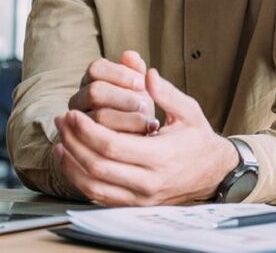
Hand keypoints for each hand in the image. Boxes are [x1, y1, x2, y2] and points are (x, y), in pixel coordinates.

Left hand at [53, 68, 238, 205]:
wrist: (214, 173)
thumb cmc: (198, 139)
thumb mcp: (188, 111)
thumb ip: (165, 92)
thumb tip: (144, 71)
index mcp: (162, 157)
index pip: (112, 146)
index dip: (87, 130)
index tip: (73, 113)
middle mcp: (149, 182)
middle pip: (97, 166)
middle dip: (74, 142)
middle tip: (63, 121)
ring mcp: (141, 197)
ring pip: (93, 185)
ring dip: (70, 163)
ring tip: (60, 141)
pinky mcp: (135, 204)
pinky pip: (99, 196)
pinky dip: (80, 179)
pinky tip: (71, 162)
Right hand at [68, 50, 157, 134]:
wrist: (141, 138)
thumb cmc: (140, 108)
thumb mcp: (141, 88)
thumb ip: (136, 71)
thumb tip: (130, 55)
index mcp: (91, 80)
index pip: (96, 68)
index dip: (120, 73)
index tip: (141, 83)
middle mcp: (79, 99)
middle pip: (95, 91)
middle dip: (124, 97)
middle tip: (145, 106)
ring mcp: (79, 123)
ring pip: (98, 117)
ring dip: (127, 118)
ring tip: (149, 123)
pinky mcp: (86, 144)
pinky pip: (102, 140)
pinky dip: (125, 136)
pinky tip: (142, 135)